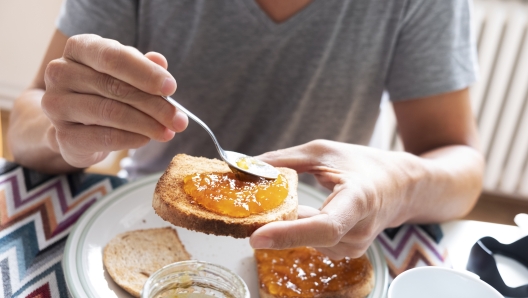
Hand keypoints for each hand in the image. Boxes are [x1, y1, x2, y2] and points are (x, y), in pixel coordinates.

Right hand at [41, 34, 187, 167]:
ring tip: (168, 132)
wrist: (77, 125)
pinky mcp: (62, 135)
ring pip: (110, 113)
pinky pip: (102, 137)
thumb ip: (143, 67)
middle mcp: (61, 72)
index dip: (145, 73)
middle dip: (154, 105)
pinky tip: (145, 139)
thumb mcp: (126, 73)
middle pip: (115, 87)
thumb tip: (160, 62)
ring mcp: (57, 105)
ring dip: (147, 124)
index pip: (113, 57)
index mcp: (79, 48)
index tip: (171, 87)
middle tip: (179, 119)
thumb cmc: (106, 91)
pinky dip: (130, 139)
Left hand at [250, 140, 421, 258]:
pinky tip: (295, 212)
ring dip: (285, 224)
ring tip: (278, 203)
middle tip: (245, 211)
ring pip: (305, 239)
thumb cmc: (363, 165)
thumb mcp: (324, 152)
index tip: (256, 236)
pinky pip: (310, 241)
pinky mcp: (346, 251)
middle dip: (274, 225)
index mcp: (359, 200)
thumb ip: (285, 159)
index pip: (325, 226)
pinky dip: (295, 228)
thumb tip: (248, 166)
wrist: (399, 186)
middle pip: (309, 236)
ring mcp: (354, 246)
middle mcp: (359, 230)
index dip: (288, 233)